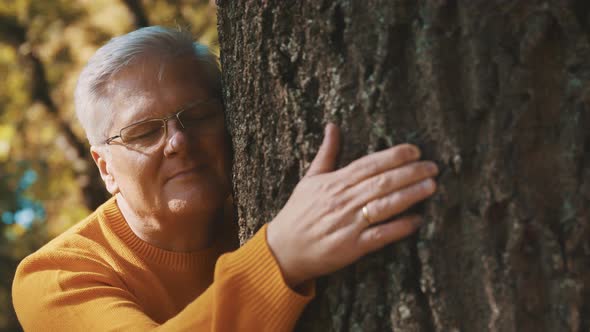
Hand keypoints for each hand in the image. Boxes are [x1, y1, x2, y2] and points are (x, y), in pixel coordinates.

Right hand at [266, 123, 438, 287]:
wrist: (284, 249)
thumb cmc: (298, 212)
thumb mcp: (310, 179)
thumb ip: (326, 153)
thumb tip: (332, 126)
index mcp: (335, 183)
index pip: (369, 164)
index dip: (394, 156)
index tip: (415, 151)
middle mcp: (343, 201)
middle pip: (382, 182)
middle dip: (410, 173)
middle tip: (433, 167)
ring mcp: (348, 224)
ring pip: (384, 205)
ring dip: (410, 195)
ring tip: (431, 187)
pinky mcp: (352, 247)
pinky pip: (381, 235)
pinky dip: (400, 227)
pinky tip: (417, 220)